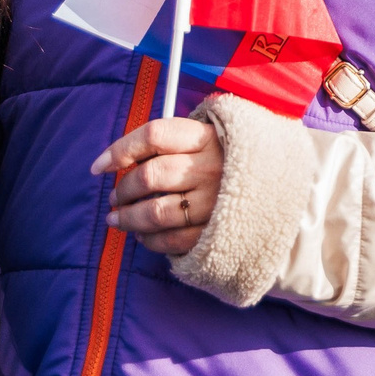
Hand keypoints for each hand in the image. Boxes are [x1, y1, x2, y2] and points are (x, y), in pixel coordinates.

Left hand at [96, 117, 223, 256]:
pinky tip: (142, 234)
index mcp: (205, 137)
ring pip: (155, 212)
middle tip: (114, 197)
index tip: (99, 166)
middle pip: (150, 175)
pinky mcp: (217, 230)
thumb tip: (116, 160)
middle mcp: (211, 167)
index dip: (120, 149)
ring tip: (117, 218)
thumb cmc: (225, 160)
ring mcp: (215, 201)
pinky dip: (149, 240)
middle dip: (122, 190)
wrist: (275, 185)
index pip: (154, 135)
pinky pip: (172, 239)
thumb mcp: (204, 139)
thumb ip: (167, 144)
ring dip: (128, 218)